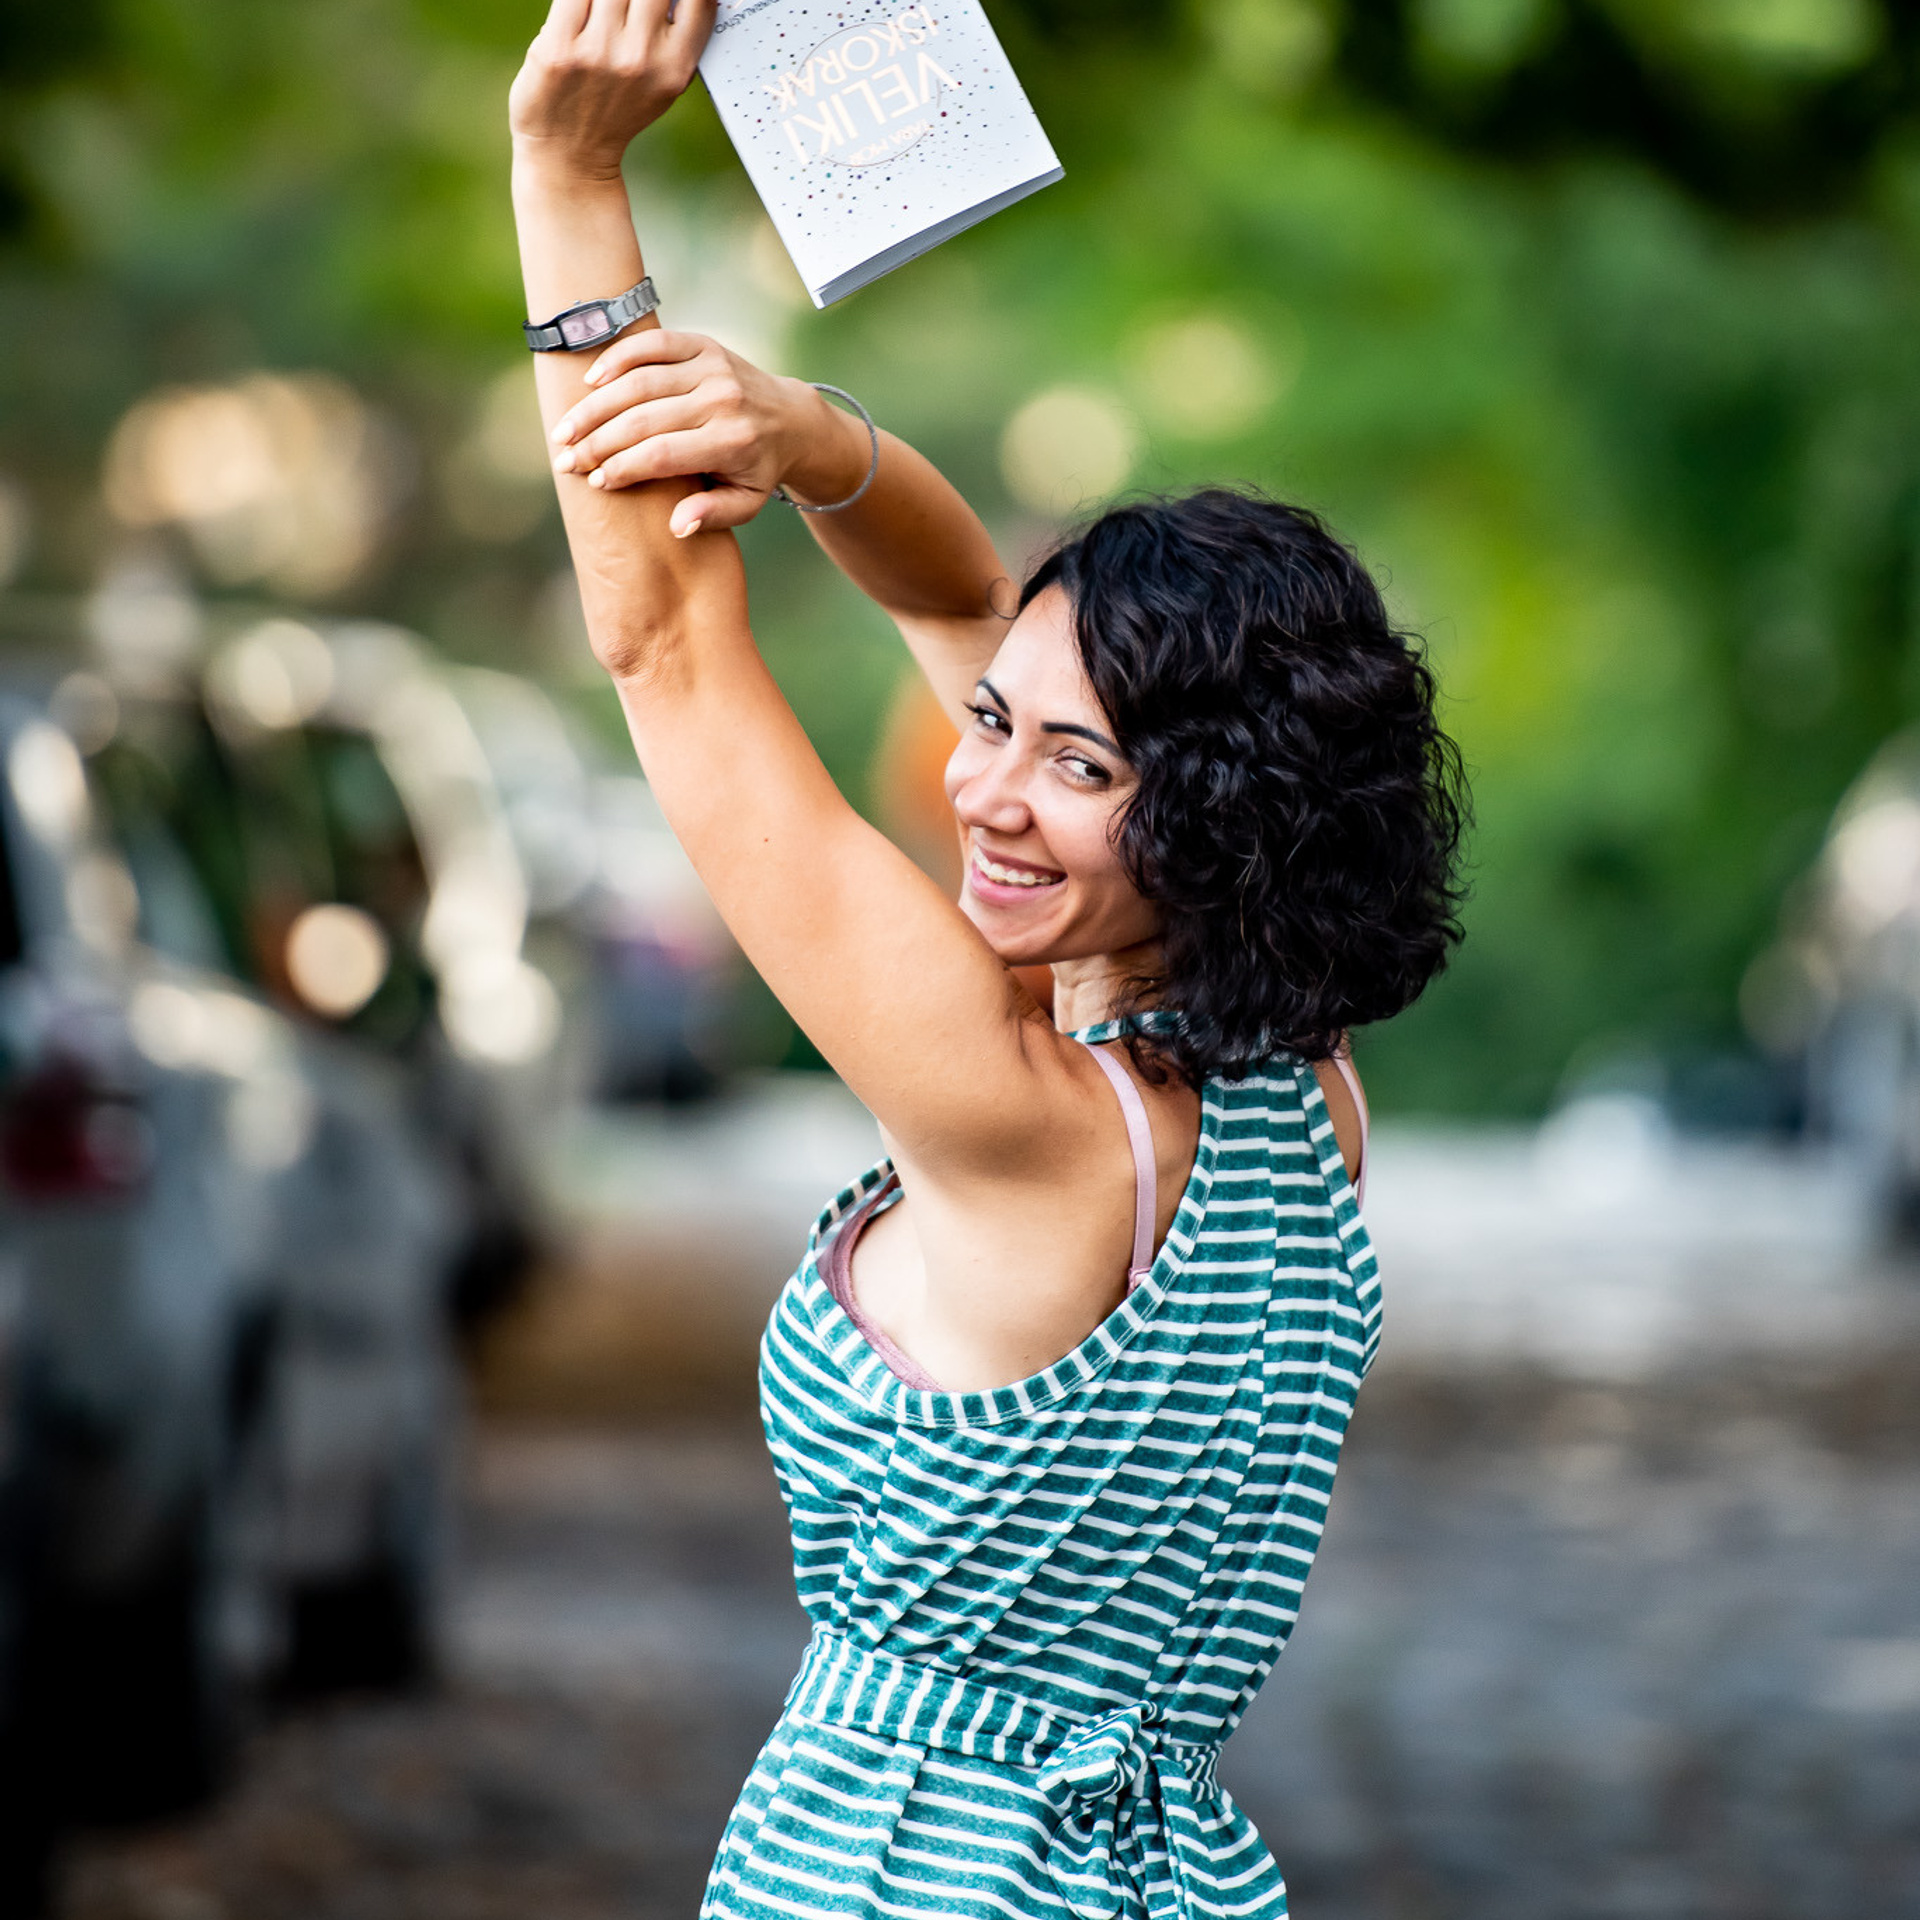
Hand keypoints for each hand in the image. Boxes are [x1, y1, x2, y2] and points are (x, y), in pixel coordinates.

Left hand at [509, 0, 716, 180]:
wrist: (571, 154)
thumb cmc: (617, 110)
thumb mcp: (662, 83)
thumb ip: (675, 35)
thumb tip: (672, 0)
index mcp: (674, 67)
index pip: (698, 0)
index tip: (666, 4)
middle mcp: (640, 57)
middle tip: (627, 13)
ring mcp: (599, 51)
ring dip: (607, 2)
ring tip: (603, 20)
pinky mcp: (558, 47)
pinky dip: (577, 3)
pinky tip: (579, 16)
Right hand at [549, 331, 875, 536]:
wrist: (791, 419)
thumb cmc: (758, 469)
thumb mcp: (747, 502)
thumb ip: (714, 515)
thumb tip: (677, 527)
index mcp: (733, 442)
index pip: (662, 455)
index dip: (622, 468)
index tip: (594, 481)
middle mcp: (723, 400)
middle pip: (643, 419)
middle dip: (597, 442)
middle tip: (565, 459)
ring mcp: (713, 367)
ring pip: (640, 382)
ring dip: (596, 406)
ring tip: (566, 429)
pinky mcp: (704, 344)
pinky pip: (653, 343)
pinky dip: (618, 358)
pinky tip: (591, 381)